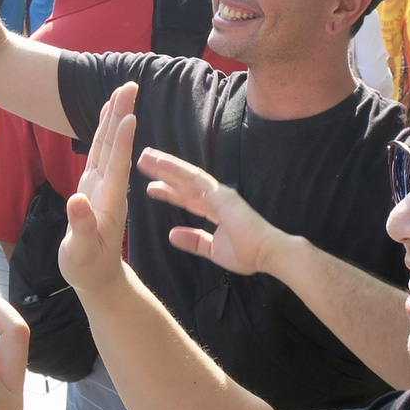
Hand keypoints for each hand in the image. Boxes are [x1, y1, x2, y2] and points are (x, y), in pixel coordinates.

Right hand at [56, 83, 136, 297]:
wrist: (98, 276)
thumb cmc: (87, 267)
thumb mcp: (81, 252)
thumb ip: (80, 227)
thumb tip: (76, 201)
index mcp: (108, 202)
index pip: (117, 166)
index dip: (122, 140)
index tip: (130, 114)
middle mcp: (108, 189)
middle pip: (116, 147)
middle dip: (122, 116)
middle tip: (130, 86)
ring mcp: (102, 186)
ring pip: (109, 146)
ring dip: (115, 119)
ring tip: (120, 92)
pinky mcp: (95, 187)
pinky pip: (101, 154)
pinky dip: (104, 133)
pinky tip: (108, 118)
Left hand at [138, 145, 287, 276]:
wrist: (266, 253)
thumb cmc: (247, 253)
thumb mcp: (212, 250)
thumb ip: (194, 241)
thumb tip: (172, 235)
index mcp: (215, 210)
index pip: (188, 198)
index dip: (170, 192)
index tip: (152, 188)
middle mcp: (215, 197)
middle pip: (184, 182)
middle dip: (163, 172)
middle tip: (143, 161)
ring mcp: (217, 193)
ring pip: (186, 175)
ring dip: (165, 165)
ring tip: (146, 156)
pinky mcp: (219, 193)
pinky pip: (193, 178)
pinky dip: (176, 169)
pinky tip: (161, 163)